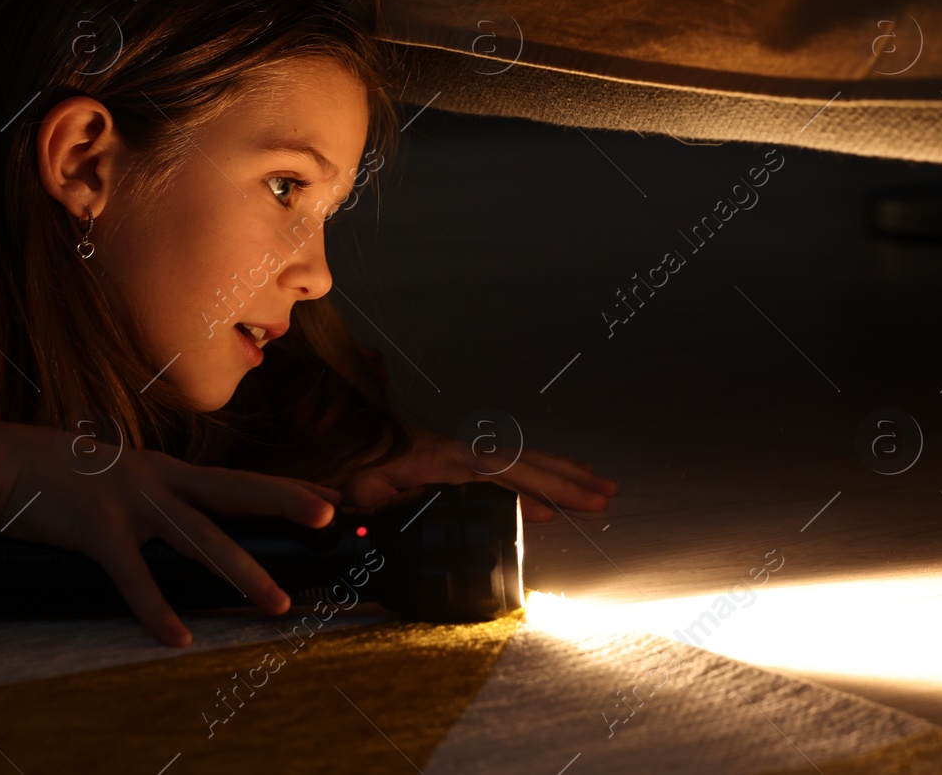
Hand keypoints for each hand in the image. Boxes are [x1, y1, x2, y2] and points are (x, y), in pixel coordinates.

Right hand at [0, 424, 340, 646]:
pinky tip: (177, 637)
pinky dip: (157, 609)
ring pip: (198, 537)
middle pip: (232, 490)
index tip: (330, 493)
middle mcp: (157, 479)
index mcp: (164, 470)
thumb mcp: (115, 474)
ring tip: (275, 601)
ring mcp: (130, 502)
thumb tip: (178, 516)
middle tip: (328, 515)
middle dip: (283, 501)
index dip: (283, 486)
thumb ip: (149, 492)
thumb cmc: (56, 472)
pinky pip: (134, 578)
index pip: (236, 477)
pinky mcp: (98, 529)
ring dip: (240, 570)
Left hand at [335, 423, 616, 521]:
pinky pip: (509, 462)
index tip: (565, 508)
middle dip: (566, 479)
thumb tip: (378, 501)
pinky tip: (556, 482)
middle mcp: (460, 452)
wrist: (335, 433)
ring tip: (600, 486)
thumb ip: (370, 493)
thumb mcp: (356, 482)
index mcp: (444, 461)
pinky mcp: (459, 457)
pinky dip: (539, 469)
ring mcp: (463, 453)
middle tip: (606, 494)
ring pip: (521, 459)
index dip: (534, 489)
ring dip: (561, 472)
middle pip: (522, 462)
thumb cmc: (348, 464)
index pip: (499, 474)